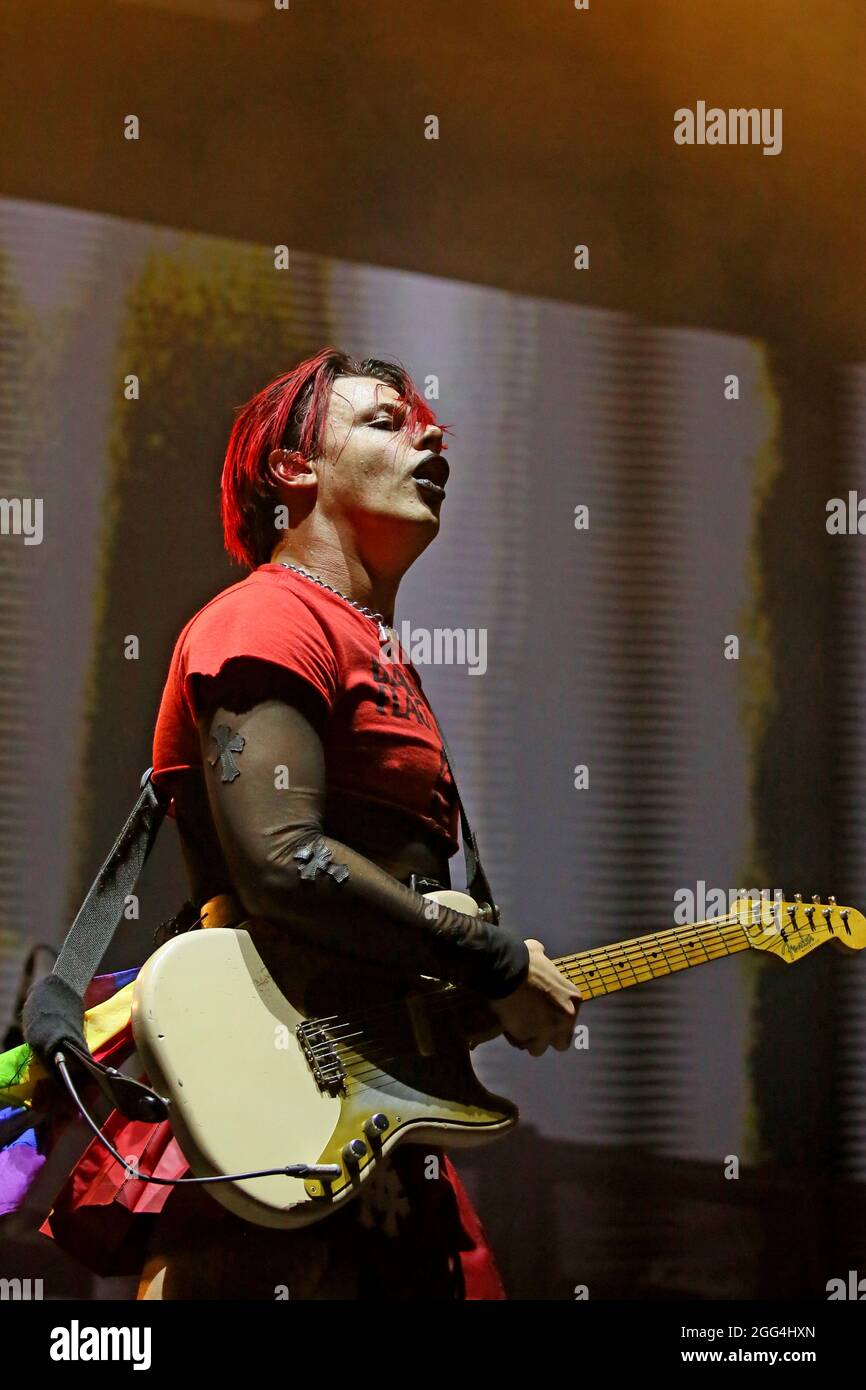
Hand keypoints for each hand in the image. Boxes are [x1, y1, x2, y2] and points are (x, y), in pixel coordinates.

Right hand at [488, 939, 580, 1055]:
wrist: (506, 969)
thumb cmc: (523, 960)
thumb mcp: (540, 954)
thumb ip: (544, 957)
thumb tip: (540, 952)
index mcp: (574, 999)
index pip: (569, 1021)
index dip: (552, 1019)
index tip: (540, 1014)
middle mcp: (567, 1017)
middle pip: (561, 1042)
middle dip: (547, 1037)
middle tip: (531, 1027)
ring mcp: (549, 1029)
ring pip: (540, 1048)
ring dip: (528, 1040)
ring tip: (516, 1026)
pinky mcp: (531, 1036)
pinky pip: (522, 1044)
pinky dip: (514, 1037)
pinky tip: (507, 1025)